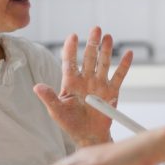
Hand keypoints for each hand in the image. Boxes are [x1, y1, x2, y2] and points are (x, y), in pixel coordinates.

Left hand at [34, 26, 132, 145]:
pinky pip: (119, 76)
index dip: (70, 48)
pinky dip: (124, 65)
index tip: (73, 36)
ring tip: (108, 37)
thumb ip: (49, 98)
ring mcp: (99, 84)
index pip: (69, 62)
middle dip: (92, 43)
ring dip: (106, 50)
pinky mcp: (112, 92)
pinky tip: (128, 53)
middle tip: (95, 29)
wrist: (89, 135)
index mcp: (70, 82)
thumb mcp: (57, 111)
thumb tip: (36, 87)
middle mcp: (86, 80)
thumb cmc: (70, 123)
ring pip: (103, 63)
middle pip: (89, 58)